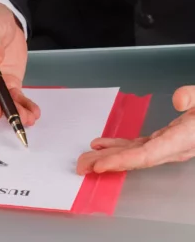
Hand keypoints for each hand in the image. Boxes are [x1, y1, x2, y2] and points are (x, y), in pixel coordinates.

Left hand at [77, 86, 194, 173]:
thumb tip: (179, 98)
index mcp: (184, 138)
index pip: (148, 154)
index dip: (122, 160)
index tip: (100, 164)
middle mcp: (175, 147)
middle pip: (136, 159)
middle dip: (108, 163)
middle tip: (81, 166)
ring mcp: (170, 145)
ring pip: (135, 154)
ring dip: (109, 156)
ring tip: (85, 159)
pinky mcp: (166, 140)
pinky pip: (139, 146)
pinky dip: (119, 146)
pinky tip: (101, 145)